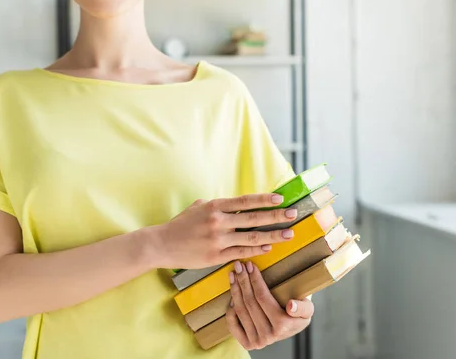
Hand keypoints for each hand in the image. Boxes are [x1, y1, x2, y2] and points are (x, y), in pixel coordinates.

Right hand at [151, 194, 297, 269]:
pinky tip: (269, 247)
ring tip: (289, 235)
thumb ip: (216, 205)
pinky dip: (257, 250)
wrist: (162, 245)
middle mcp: (218, 221)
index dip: (265, 200)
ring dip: (273, 236)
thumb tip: (234, 204)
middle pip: (254, 219)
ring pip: (252, 237)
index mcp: (214, 206)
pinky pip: (242, 252)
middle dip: (276, 217)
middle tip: (293, 215)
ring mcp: (218, 240)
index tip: (281, 198)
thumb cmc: (180, 225)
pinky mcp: (216, 256)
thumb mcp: (197, 207)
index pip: (246, 201)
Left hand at [226, 261, 313, 350]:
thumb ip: (302, 307)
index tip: (250, 265)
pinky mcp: (247, 344)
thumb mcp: (307, 308)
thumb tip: (290, 306)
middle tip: (238, 265)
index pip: (262, 297)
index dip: (255, 279)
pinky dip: (230, 307)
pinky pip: (232, 323)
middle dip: (242, 281)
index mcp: (282, 326)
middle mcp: (268, 336)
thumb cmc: (299, 312)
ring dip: (235, 290)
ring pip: (240, 310)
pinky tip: (233, 294)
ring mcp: (256, 341)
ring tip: (233, 275)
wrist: (292, 328)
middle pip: (249, 302)